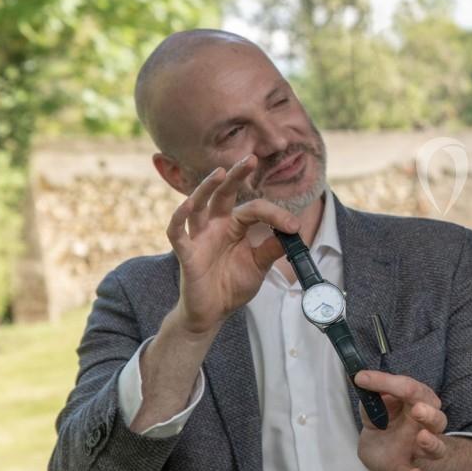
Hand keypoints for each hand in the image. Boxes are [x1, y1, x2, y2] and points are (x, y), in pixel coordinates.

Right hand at [166, 156, 299, 334]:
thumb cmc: (232, 285)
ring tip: (220, 173)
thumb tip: (293, 231)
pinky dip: (179, 217)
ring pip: (198, 206)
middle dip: (235, 175)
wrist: (213, 313)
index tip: (294, 227)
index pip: (253, 209)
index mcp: (234, 226)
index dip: (275, 215)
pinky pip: (177, 231)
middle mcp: (215, 226)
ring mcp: (198, 238)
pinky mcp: (186, 253)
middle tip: (251, 158)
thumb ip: (272, 248)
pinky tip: (187, 205)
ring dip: (206, 188)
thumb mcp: (259, 265)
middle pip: (223, 194)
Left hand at [353, 371, 447, 470]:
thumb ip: (373, 398)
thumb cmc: (382, 420)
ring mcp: (418, 449)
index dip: (385, 382)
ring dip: (432, 442)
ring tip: (422, 437)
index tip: (361, 378)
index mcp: (418, 402)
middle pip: (436, 418)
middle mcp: (424, 425)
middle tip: (417, 410)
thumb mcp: (374, 407)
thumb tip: (367, 382)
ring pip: (437, 447)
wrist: (379, 451)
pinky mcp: (408, 469)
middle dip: (428, 413)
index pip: (409, 389)